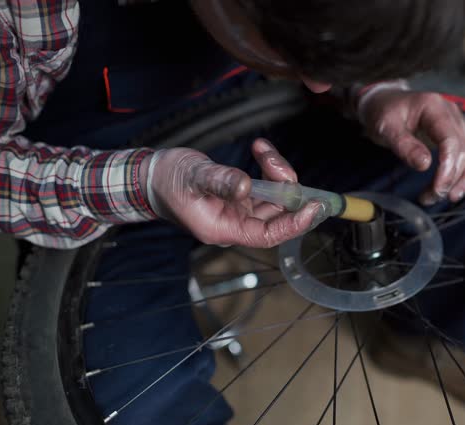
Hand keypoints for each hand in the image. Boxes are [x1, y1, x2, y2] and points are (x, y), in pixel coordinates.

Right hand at [142, 139, 326, 246]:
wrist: (152, 176)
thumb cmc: (168, 180)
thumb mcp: (192, 177)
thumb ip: (219, 181)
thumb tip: (244, 185)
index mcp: (224, 229)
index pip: (268, 235)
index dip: (293, 224)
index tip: (313, 207)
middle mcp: (236, 224)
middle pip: (276, 214)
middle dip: (285, 188)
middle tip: (278, 164)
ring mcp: (240, 211)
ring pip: (274, 198)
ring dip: (276, 173)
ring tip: (263, 151)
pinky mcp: (241, 197)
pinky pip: (265, 186)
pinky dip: (268, 168)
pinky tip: (260, 149)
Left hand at [359, 86, 464, 204]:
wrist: (384, 101)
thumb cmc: (384, 113)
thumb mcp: (386, 128)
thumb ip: (404, 145)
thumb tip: (425, 165)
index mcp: (434, 107)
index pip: (452, 141)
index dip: (448, 169)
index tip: (436, 190)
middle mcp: (452, 112)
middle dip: (453, 179)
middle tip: (432, 197)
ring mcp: (459, 120)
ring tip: (450, 196)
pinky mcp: (461, 129)